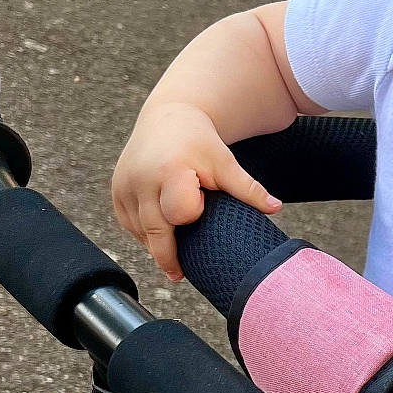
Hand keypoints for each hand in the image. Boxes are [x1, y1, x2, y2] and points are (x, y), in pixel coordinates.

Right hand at [111, 99, 281, 281]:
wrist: (167, 117)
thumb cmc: (199, 141)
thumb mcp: (224, 161)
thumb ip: (247, 187)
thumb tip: (275, 208)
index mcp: (169, 170)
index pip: (181, 214)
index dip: (192, 216)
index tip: (201, 209)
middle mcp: (141, 179)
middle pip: (155, 232)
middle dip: (167, 255)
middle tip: (179, 275)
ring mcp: (124, 186)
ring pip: (139, 231)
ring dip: (154, 245)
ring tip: (171, 257)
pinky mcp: (116, 190)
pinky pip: (128, 223)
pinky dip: (142, 234)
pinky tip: (156, 240)